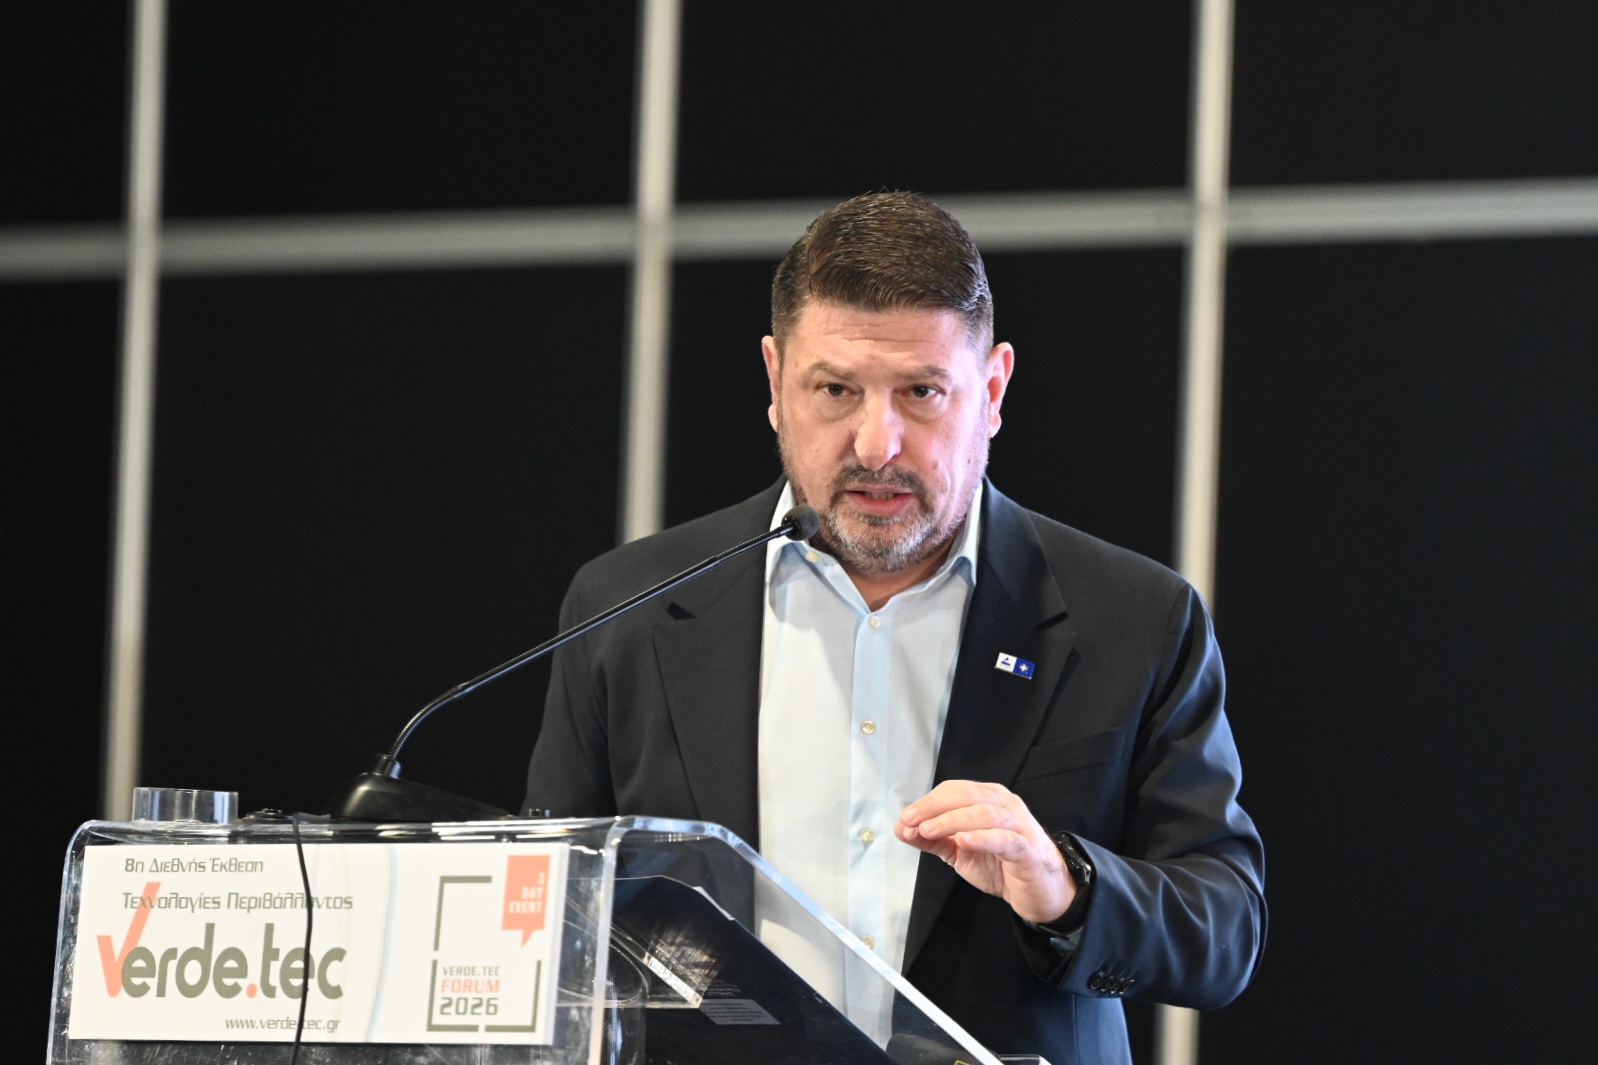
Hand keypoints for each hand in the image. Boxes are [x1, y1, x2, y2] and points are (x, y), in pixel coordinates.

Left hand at [896, 779, 1074, 925]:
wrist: (1040, 892)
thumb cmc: (1001, 865)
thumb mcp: (960, 852)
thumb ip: (933, 839)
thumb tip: (901, 829)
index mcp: (987, 799)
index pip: (954, 790)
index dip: (927, 802)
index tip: (905, 818)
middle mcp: (1004, 804)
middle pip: (966, 795)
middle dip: (934, 806)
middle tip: (911, 821)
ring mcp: (1018, 825)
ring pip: (984, 813)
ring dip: (953, 820)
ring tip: (929, 830)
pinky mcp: (1027, 849)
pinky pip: (1005, 839)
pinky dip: (983, 838)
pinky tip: (964, 841)